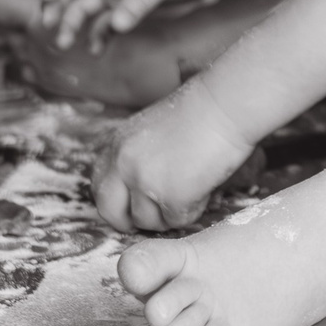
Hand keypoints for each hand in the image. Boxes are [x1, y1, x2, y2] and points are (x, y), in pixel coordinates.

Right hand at [42, 0, 238, 49]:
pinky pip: (109, 25)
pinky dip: (100, 36)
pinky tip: (96, 50)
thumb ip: (140, 1)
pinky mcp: (133, 11)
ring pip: (89, 9)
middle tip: (50, 28)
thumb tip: (117, 24)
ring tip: (67, 45)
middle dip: (60, 7)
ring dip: (75, 25)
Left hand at [92, 76, 257, 232]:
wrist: (226, 104)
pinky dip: (193, 209)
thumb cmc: (200, 113)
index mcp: (117, 145)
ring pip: (147, 221)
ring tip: (191, 188)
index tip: (133, 206)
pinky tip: (204, 187)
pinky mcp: (171, 196)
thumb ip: (137, 158)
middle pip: (110, 212)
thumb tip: (138, 192)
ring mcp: (144, 181)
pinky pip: (177, 220)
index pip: (99, 187)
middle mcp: (123, 164)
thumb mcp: (152, 132)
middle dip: (131, 220)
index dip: (116, 202)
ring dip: (169, 214)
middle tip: (155, 217)